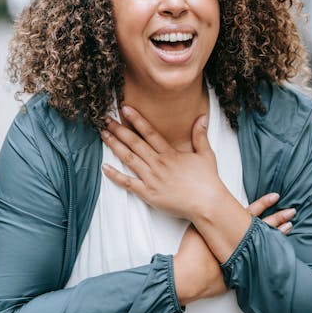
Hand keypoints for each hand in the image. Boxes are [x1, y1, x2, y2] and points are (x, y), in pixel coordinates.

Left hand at [101, 105, 222, 220]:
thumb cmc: (207, 181)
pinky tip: (104, 168)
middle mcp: (158, 164)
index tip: (125, 109)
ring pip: (129, 159)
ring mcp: (152, 179)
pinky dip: (115, 175)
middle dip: (119, 130)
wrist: (207, 204)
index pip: (149, 132)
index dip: (136, 119)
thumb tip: (201, 117)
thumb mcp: (206, 154)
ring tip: (103, 135)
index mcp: (170, 154)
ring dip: (115, 146)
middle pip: (135, 143)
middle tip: (105, 119)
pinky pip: (128, 183)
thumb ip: (200, 135)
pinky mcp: (148, 194)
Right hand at [173, 193, 295, 303]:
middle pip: (264, 227)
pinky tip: (281, 254)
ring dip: (279, 235)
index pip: (251, 212)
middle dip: (279, 218)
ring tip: (290, 227)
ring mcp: (244, 257)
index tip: (276, 196)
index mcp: (231, 229)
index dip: (264, 203)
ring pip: (266, 244)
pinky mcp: (242, 272)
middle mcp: (241, 242)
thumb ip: (206, 218)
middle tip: (292, 211)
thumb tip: (207, 210)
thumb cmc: (191, 251)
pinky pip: (260, 263)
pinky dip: (271, 258)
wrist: (190, 275)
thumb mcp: (197, 227)